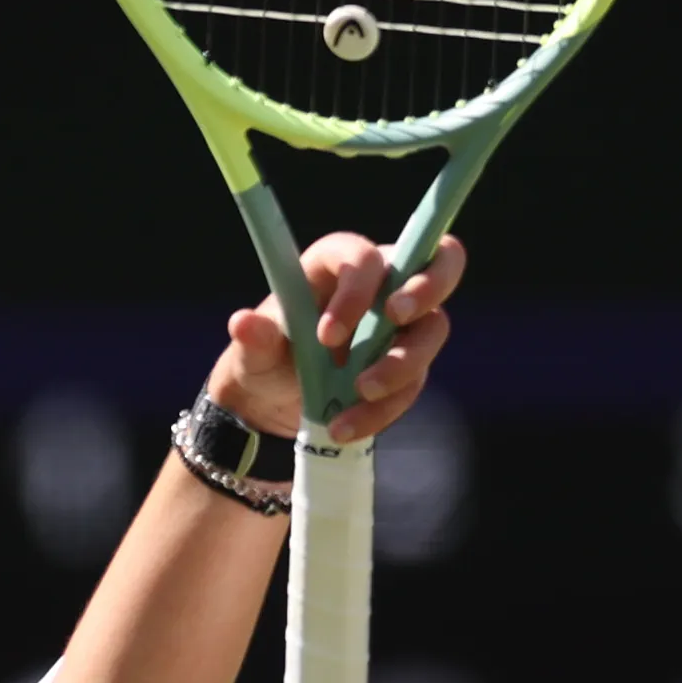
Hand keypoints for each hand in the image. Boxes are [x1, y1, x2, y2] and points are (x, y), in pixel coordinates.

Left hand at [205, 232, 464, 445]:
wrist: (277, 401)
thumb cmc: (267, 356)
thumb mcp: (253, 350)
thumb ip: (255, 337)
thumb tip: (243, 324)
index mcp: (338, 264)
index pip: (363, 257)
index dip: (356, 287)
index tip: (328, 335)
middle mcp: (382, 285)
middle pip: (438, 260)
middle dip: (425, 286)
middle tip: (395, 317)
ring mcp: (404, 325)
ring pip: (432, 328)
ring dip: (402, 363)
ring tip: (357, 394)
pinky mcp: (411, 363)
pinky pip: (415, 381)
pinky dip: (385, 406)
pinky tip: (348, 425)